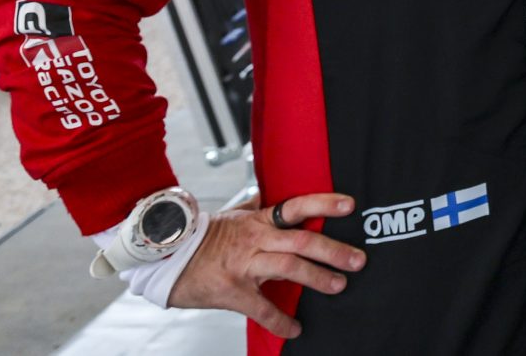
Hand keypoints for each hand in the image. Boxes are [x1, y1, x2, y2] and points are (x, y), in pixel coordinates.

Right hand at [170, 193, 365, 339]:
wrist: (167, 259)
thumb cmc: (203, 239)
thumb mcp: (231, 217)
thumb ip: (253, 207)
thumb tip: (266, 195)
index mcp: (258, 221)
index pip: (296, 206)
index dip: (323, 204)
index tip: (350, 206)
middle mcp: (255, 239)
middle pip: (301, 241)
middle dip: (333, 250)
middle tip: (358, 260)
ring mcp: (244, 265)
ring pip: (288, 268)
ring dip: (317, 278)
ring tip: (339, 286)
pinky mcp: (232, 291)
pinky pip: (261, 308)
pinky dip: (279, 320)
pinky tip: (295, 328)